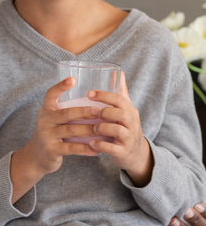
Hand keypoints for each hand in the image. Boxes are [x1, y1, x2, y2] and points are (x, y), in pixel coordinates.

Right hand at [10, 76, 99, 202]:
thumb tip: (94, 97)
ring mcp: (47, 136)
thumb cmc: (52, 132)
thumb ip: (68, 109)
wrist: (36, 156)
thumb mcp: (54, 118)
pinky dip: (85, 148)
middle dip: (83, 112)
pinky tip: (96, 148)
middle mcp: (45, 120)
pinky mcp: (52, 150)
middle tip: (98, 110)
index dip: (60, 86)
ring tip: (102, 129)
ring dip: (88, 130)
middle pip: (65, 114)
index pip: (51, 94)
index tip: (72, 79)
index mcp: (46, 109)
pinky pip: (71, 149)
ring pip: (70, 131)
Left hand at [85, 72, 152, 186]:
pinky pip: (112, 148)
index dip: (104, 95)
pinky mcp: (124, 152)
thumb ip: (120, 92)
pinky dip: (100, 145)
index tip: (89, 94)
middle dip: (104, 112)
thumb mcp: (126, 109)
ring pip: (117, 130)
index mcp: (130, 111)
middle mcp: (132, 123)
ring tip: (92, 128)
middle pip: (121, 113)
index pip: (119, 99)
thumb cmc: (126, 127)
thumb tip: (117, 71)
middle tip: (93, 114)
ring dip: (101, 128)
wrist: (136, 154)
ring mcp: (129, 138)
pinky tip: (91, 143)